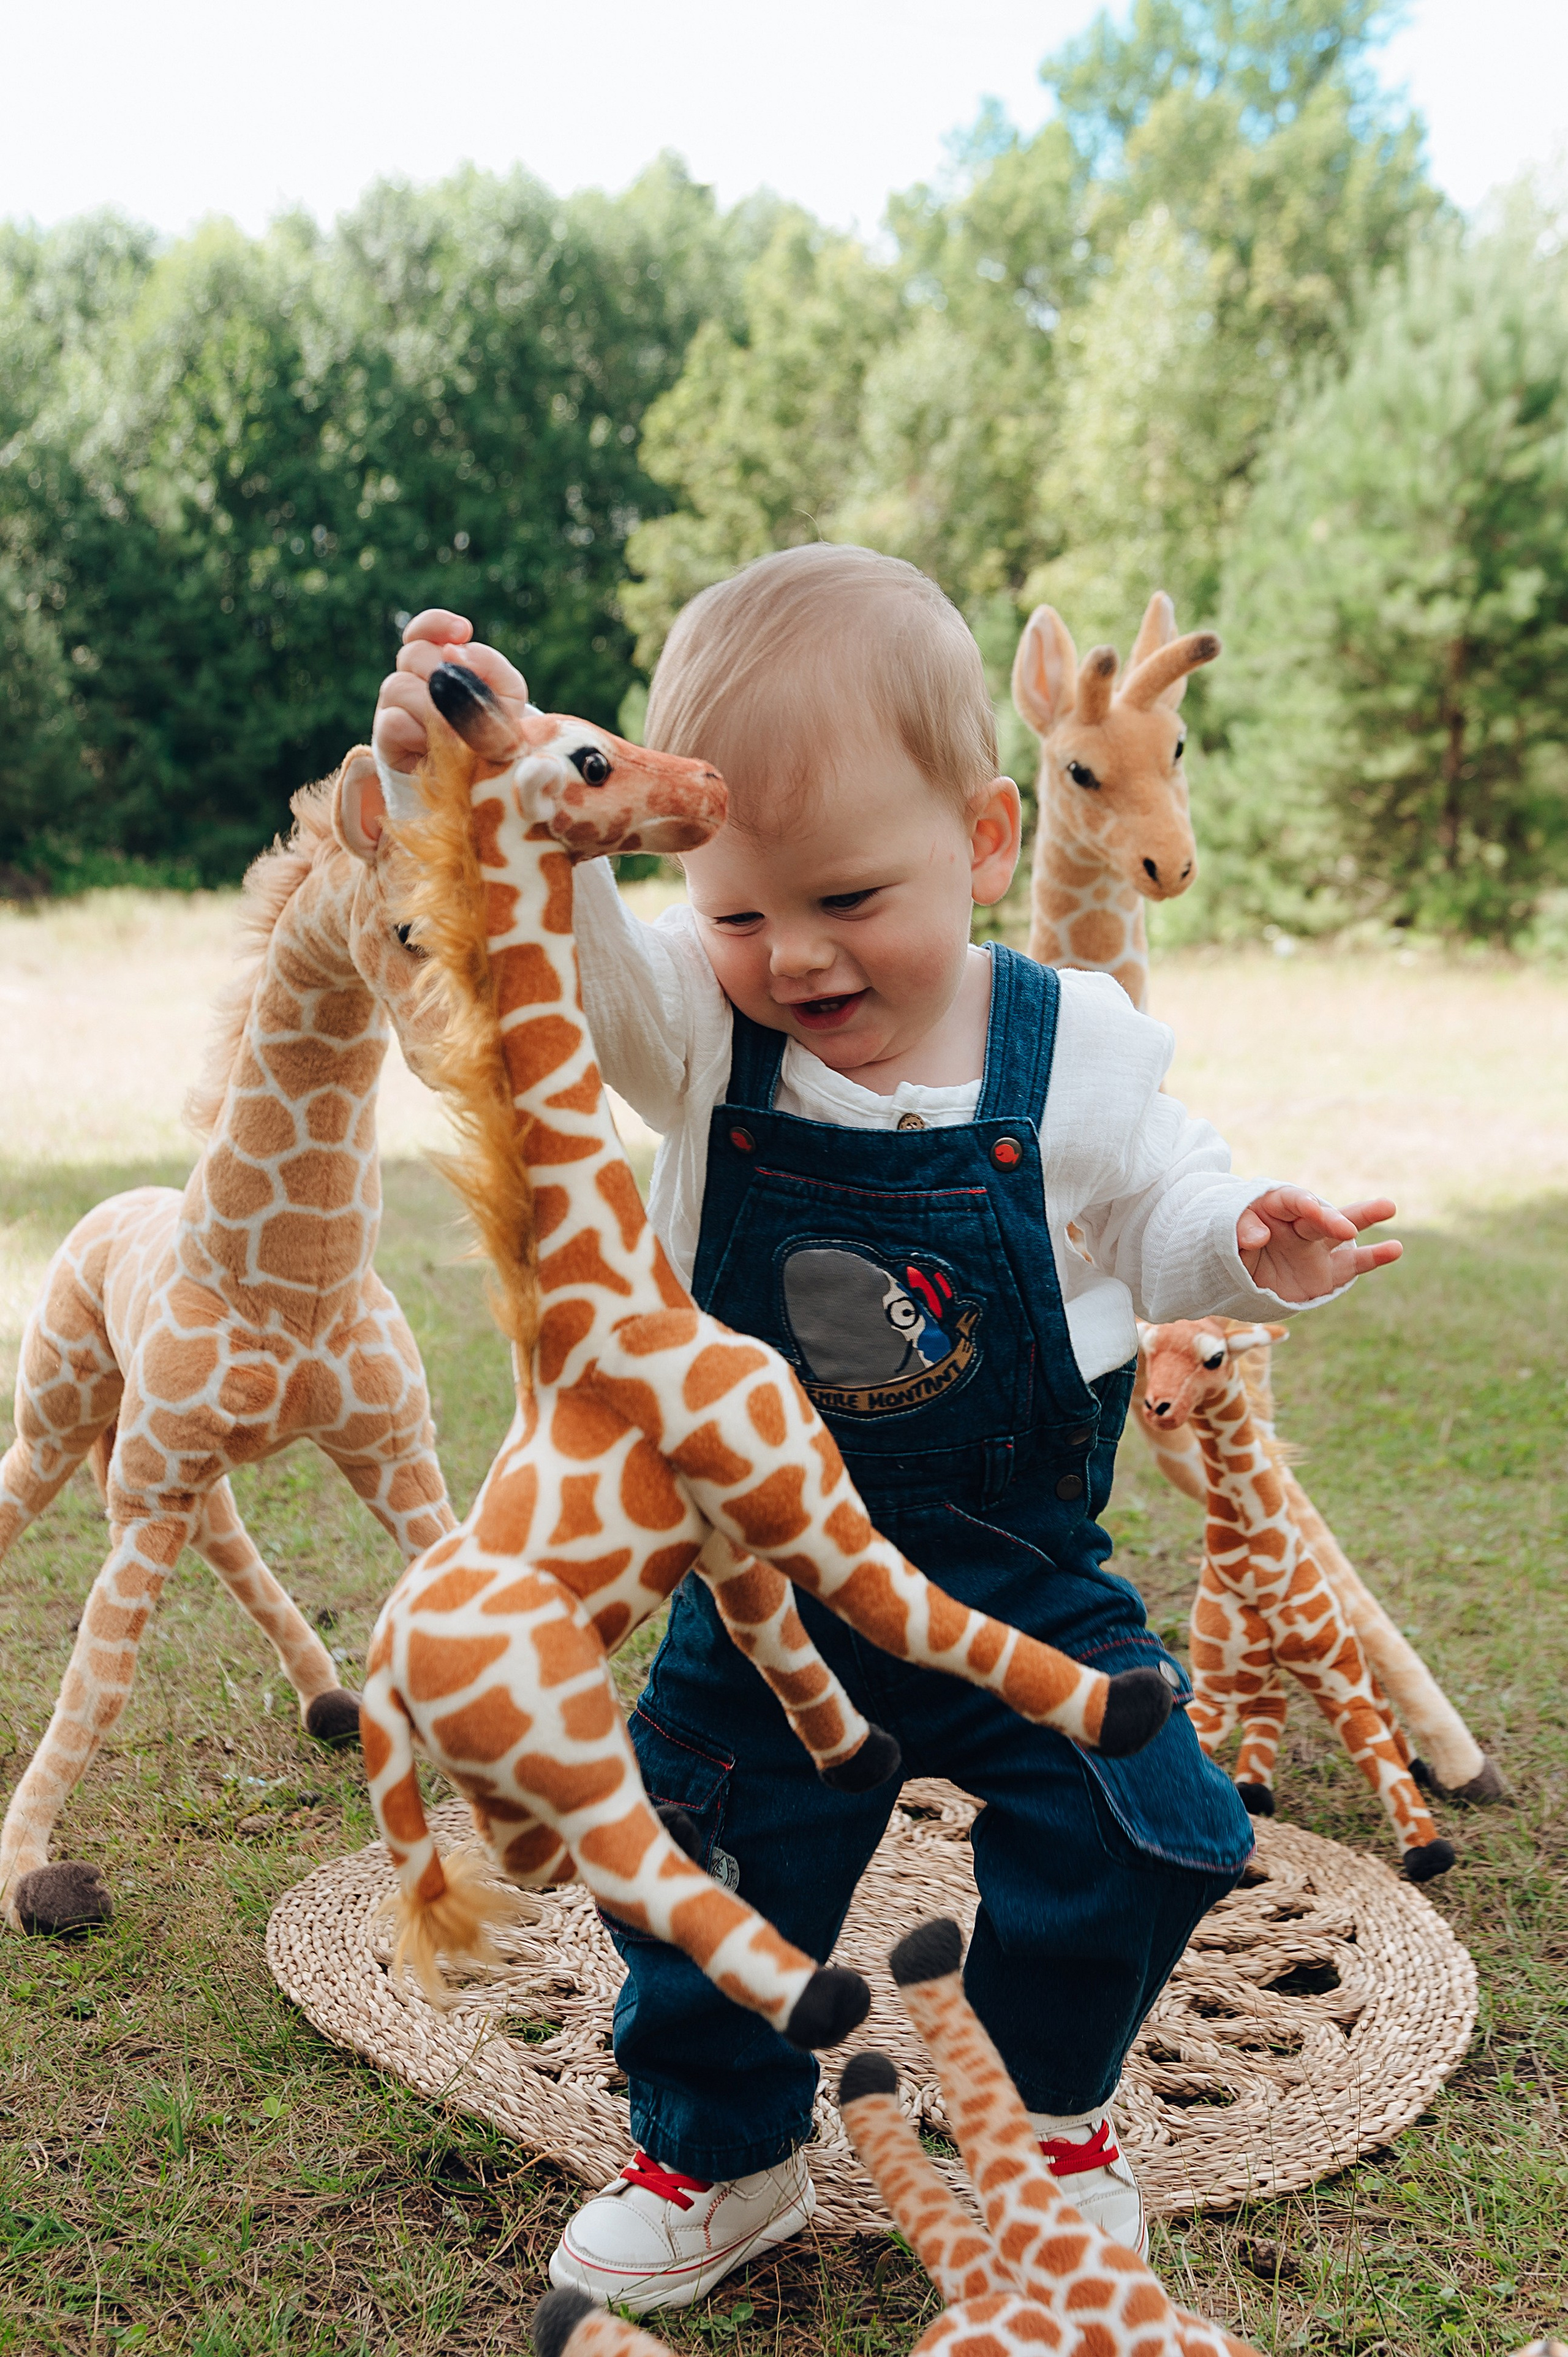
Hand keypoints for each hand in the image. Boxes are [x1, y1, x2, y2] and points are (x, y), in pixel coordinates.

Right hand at [372, 608, 529, 774]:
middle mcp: (412, 680)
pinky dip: (419, 730)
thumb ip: (489, 667)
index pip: (423, 630)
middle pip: (412, 654)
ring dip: (432, 705)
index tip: (463, 632)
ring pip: (397, 685)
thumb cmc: (493, 731)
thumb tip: (455, 650)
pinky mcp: (387, 739)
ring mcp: (395, 708)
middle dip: (442, 671)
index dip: (436, 624)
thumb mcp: (507, 697)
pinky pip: (393, 721)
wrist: (483, 780)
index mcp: (438, 663)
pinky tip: (438, 744)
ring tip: (457, 728)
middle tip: (466, 698)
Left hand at [1236, 1189, 1400, 1301]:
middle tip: (1345, 1228)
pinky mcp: (1328, 1273)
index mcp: (1273, 1209)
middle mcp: (1298, 1225)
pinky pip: (1352, 1264)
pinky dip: (1373, 1257)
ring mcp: (1316, 1249)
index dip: (1300, 1203)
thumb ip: (1238, 1230)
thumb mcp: (1222, 1237)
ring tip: (1389, 1206)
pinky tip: (1395, 1249)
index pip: (1289, 1201)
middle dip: (1332, 1220)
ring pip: (1342, 1231)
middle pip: (1318, 1216)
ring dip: (1364, 1218)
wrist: (1237, 1279)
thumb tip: (1258, 1236)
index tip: (1308, 1208)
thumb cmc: (1230, 1249)